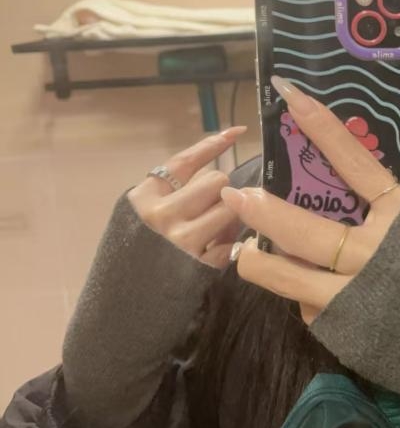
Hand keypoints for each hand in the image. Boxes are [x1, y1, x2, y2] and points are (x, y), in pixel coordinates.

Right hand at [127, 126, 247, 268]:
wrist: (133, 295)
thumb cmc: (147, 244)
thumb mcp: (152, 206)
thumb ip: (181, 180)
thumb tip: (227, 141)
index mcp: (146, 196)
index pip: (186, 160)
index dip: (214, 144)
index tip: (238, 131)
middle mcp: (161, 215)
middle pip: (217, 181)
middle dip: (221, 192)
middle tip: (209, 208)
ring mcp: (181, 240)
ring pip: (231, 207)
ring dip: (230, 216)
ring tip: (214, 229)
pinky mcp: (201, 264)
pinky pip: (233, 240)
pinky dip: (229, 242)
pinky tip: (214, 249)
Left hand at [220, 76, 399, 324]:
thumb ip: (384, 214)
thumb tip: (337, 196)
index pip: (355, 163)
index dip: (322, 127)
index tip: (291, 95)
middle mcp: (374, 253)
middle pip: (302, 229)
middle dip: (261, 210)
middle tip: (235, 195)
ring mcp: (354, 295)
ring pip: (285, 275)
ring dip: (256, 261)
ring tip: (243, 251)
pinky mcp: (342, 330)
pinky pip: (307, 305)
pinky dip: (302, 295)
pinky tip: (309, 294)